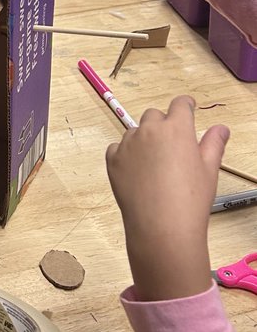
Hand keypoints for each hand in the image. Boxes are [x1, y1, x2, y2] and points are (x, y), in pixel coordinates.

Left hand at [106, 96, 227, 301]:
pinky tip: (138, 174)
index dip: (185, 105)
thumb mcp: (209, 169)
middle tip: (171, 147)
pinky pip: (118, 149)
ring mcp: (127, 143)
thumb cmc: (191, 198)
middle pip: (154, 115)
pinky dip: (126, 156)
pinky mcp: (112, 159)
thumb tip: (220, 127)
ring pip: (135, 132)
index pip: (180, 104)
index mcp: (176, 128)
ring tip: (155, 167)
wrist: (161, 226)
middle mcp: (149, 130)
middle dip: (163, 125)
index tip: (188, 108)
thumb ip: (214, 144)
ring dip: (144, 141)